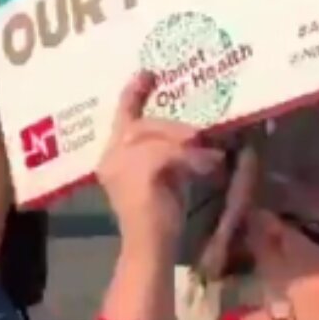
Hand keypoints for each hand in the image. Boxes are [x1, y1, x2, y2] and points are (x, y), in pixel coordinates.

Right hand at [98, 72, 224, 249]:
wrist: (149, 247)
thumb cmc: (159, 218)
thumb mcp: (164, 176)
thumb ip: (168, 153)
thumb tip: (195, 135)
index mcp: (111, 157)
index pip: (122, 117)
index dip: (133, 93)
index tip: (147, 72)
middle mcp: (108, 156)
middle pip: (142, 124)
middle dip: (175, 128)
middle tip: (202, 139)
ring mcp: (118, 164)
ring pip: (156, 135)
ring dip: (187, 146)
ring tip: (210, 159)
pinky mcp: (137, 172)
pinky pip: (168, 153)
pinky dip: (192, 159)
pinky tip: (208, 168)